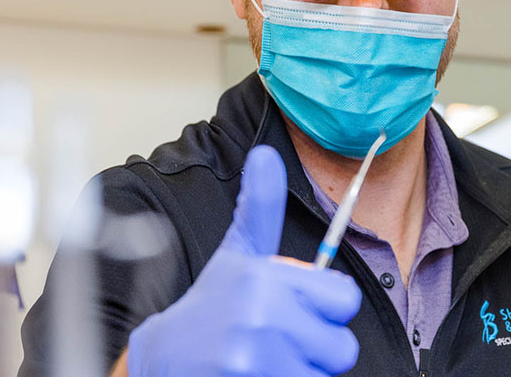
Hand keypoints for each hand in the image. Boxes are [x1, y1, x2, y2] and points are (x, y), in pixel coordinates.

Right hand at [126, 145, 361, 376]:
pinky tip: (260, 375)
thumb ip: (262, 207)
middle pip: (342, 346)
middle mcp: (263, 317)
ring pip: (324, 375)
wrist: (165, 359)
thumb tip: (265, 155)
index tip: (297, 306)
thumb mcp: (239, 254)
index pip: (345, 298)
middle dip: (316, 346)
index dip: (326, 306)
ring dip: (301, 370)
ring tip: (269, 358)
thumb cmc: (213, 306)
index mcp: (266, 277)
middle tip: (280, 338)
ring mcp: (256, 362)